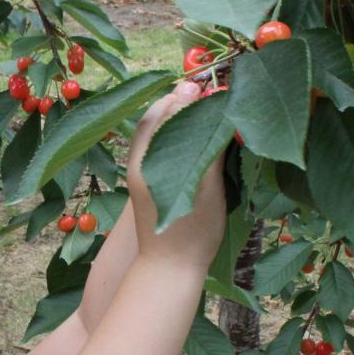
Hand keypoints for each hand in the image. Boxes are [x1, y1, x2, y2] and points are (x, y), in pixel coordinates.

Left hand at [126, 82, 226, 269]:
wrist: (170, 269)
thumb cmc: (193, 230)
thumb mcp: (209, 183)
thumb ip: (209, 141)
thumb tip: (216, 100)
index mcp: (146, 158)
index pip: (163, 109)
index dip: (188, 93)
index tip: (212, 85)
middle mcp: (137, 161)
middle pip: (157, 116)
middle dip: (182, 101)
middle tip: (211, 92)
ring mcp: (140, 172)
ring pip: (158, 131)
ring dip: (178, 117)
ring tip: (206, 109)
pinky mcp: (146, 183)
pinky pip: (159, 148)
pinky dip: (175, 135)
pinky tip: (195, 136)